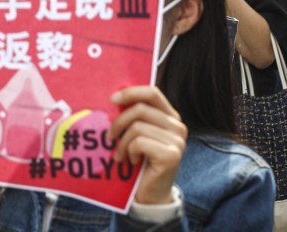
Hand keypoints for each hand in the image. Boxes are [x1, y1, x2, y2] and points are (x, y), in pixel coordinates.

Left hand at [111, 86, 187, 205]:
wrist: (151, 193)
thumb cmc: (140, 160)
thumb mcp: (138, 134)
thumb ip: (134, 116)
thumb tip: (114, 97)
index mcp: (170, 117)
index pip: (152, 93)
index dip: (131, 92)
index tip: (112, 99)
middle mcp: (177, 126)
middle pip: (140, 109)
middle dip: (118, 122)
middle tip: (109, 137)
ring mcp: (177, 141)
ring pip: (137, 127)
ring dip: (122, 143)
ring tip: (120, 154)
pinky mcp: (171, 155)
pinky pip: (139, 143)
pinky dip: (129, 152)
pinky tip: (132, 161)